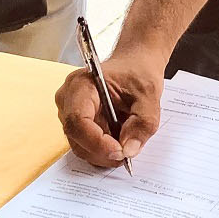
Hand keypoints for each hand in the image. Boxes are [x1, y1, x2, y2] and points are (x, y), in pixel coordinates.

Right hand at [55, 49, 163, 167]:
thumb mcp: (149, 95)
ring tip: (127, 144)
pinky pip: (85, 145)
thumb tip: (130, 150)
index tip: (120, 152)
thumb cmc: (138, 73)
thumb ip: (142, 123)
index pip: (78, 120)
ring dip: (104, 153)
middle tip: (129, 153)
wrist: (134, 64)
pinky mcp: (76, 123)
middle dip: (103, 151)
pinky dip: (103, 150)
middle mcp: (68, 99)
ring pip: (80, 146)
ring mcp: (69, 112)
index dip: (96, 142)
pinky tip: (120, 141)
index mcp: (81, 85)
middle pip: (77, 137)